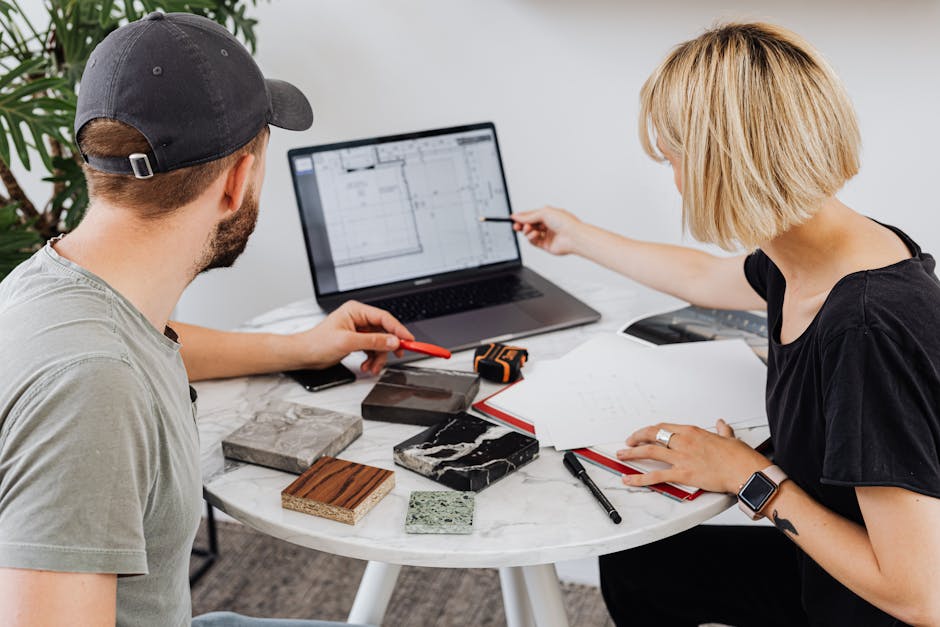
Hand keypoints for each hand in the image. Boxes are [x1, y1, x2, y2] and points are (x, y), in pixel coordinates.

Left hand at [290, 301, 413, 374]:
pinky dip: (372, 359)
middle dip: (387, 347)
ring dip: (378, 357)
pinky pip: (372, 349)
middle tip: (396, 356)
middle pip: (384, 332)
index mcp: (356, 311)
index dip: (398, 329)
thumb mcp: (348, 342)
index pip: (384, 318)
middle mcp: (359, 319)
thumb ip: (373, 341)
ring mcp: (358, 330)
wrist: (304, 355)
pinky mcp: (357, 341)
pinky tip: (366, 365)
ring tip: (371, 367)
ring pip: (379, 343)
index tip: (409, 340)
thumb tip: (392, 341)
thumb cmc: (317, 343)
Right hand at [512, 206, 583, 255]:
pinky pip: (534, 242)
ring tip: (528, 229)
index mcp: (549, 215)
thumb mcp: (543, 213)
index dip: (522, 217)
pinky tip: (534, 234)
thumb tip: (516, 216)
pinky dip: (531, 238)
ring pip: (531, 233)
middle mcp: (548, 225)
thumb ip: (528, 216)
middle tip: (516, 225)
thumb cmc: (565, 222)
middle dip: (522, 225)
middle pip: (530, 225)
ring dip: (527, 231)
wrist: (573, 236)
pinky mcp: (546, 245)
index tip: (514, 217)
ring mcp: (547, 235)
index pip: (532, 215)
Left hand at [615, 420, 770, 493]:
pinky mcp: (682, 474)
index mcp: (692, 431)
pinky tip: (630, 479)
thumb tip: (721, 424)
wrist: (745, 470)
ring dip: (632, 453)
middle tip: (629, 442)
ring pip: (649, 451)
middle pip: (652, 435)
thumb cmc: (739, 456)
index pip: (664, 427)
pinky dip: (639, 478)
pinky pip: (656, 476)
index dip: (651, 430)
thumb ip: (722, 431)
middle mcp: (683, 441)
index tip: (645, 434)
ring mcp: (681, 457)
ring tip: (622, 455)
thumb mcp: (728, 438)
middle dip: (637, 437)